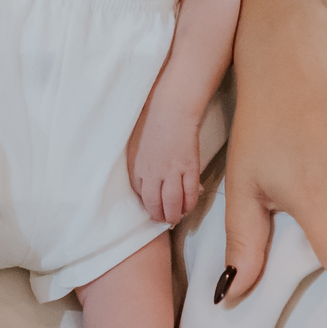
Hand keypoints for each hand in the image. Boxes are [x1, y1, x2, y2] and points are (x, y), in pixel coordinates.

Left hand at [128, 94, 201, 225]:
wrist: (171, 107)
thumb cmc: (152, 118)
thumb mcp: (136, 141)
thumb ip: (139, 158)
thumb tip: (145, 170)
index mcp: (136, 166)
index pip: (140, 194)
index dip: (147, 204)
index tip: (152, 208)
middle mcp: (151, 173)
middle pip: (154, 204)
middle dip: (159, 216)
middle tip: (164, 220)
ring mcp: (170, 172)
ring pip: (172, 203)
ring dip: (174, 214)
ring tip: (176, 218)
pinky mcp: (188, 168)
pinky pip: (189, 193)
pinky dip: (190, 203)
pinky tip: (189, 206)